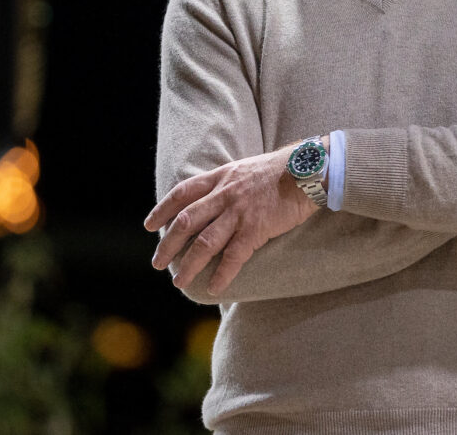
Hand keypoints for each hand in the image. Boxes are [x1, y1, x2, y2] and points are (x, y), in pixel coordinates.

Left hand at [145, 142, 320, 294]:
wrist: (307, 169)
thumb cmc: (280, 170)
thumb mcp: (245, 169)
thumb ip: (227, 184)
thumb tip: (213, 199)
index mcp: (220, 177)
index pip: (182, 193)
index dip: (162, 210)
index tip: (149, 226)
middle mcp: (224, 194)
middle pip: (186, 220)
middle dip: (168, 244)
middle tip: (157, 262)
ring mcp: (239, 212)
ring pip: (205, 242)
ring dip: (189, 264)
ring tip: (179, 282)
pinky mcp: (256, 228)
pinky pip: (234, 255)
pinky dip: (222, 273)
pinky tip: (215, 287)